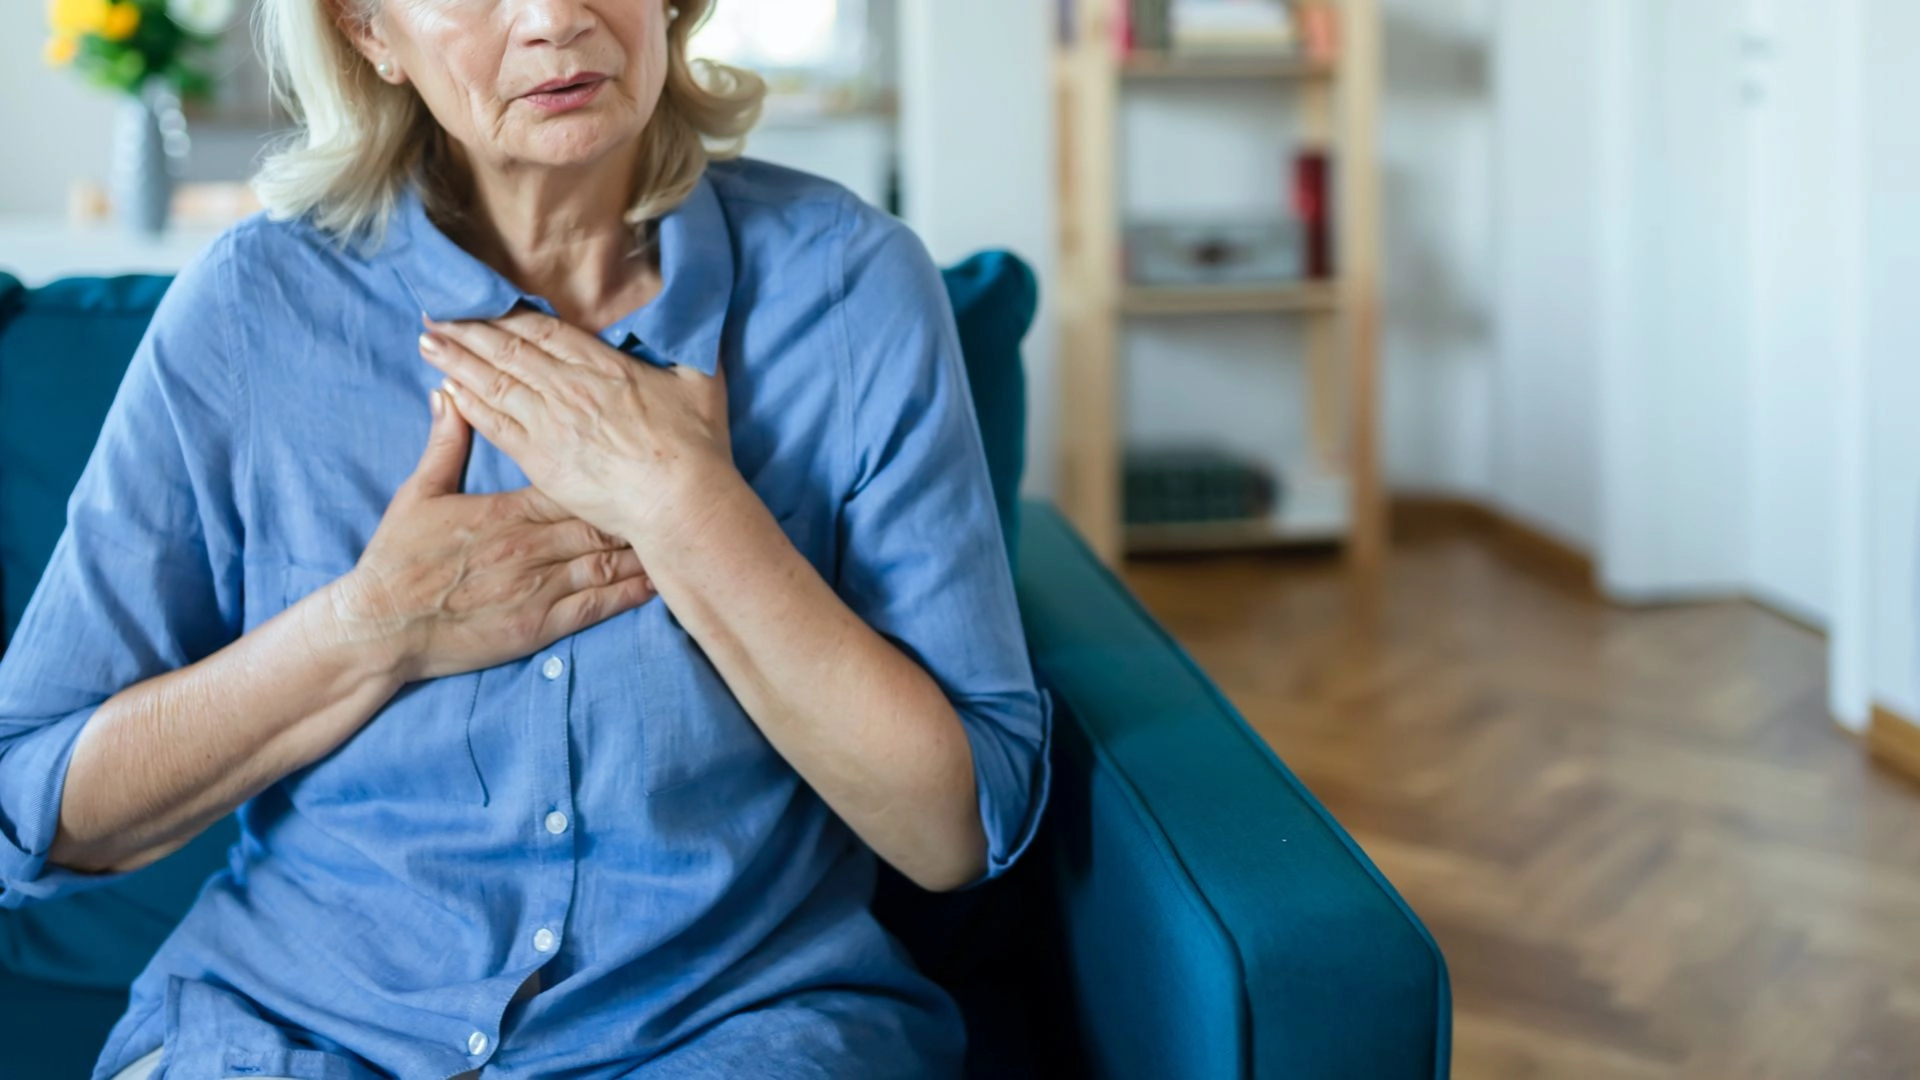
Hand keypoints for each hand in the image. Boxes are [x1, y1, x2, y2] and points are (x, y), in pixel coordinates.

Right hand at [325, 389, 658, 683]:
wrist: (381, 627)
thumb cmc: (398, 560)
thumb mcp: (419, 494)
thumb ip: (444, 443)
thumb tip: (449, 392)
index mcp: (509, 510)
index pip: (573, 481)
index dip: (610, 472)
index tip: (640, 459)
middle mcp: (533, 545)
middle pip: (601, 518)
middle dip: (639, 506)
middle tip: (677, 494)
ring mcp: (540, 586)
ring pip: (607, 560)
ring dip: (645, 548)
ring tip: (680, 534)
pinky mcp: (541, 624)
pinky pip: (597, 606)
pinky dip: (631, 593)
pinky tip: (659, 583)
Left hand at [417, 308, 731, 547]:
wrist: (680, 501)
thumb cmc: (697, 447)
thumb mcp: (703, 382)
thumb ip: (689, 347)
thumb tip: (693, 320)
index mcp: (603, 366)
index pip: (544, 331)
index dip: (508, 314)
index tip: (482, 301)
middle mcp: (569, 388)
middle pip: (507, 350)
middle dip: (468, 330)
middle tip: (435, 313)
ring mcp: (551, 424)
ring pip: (493, 382)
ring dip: (457, 360)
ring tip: (428, 341)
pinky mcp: (541, 460)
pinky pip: (495, 425)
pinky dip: (468, 404)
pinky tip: (446, 389)